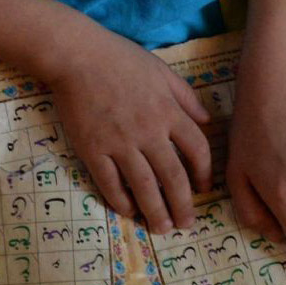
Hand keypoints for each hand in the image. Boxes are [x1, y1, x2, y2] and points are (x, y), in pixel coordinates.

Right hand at [45, 29, 212, 232]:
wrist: (77, 56)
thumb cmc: (121, 59)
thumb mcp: (162, 71)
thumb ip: (186, 97)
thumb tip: (208, 121)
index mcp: (168, 111)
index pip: (196, 150)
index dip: (204, 173)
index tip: (203, 189)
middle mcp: (148, 131)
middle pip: (173, 177)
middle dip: (183, 205)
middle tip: (187, 225)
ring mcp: (119, 143)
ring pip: (144, 186)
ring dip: (156, 211)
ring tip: (162, 228)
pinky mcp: (93, 149)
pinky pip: (110, 183)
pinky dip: (121, 201)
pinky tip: (129, 211)